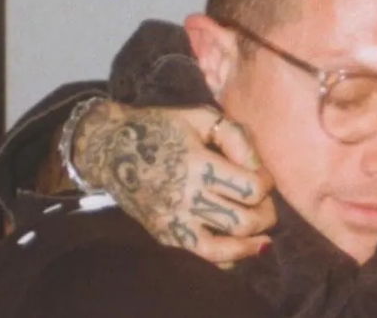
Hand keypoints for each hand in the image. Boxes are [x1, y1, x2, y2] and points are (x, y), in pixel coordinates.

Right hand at [71, 100, 275, 264]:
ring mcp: (173, 220)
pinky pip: (200, 256)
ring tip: (264, 238)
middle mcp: (185, 197)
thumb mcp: (199, 117)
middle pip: (244, 221)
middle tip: (265, 203)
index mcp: (197, 164)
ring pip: (224, 248)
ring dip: (252, 244)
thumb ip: (234, 136)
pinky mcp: (164, 234)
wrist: (109, 147)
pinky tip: (240, 250)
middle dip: (266, 215)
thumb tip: (257, 166)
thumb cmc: (160, 127)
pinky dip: (226, 259)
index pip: (250, 188)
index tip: (263, 175)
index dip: (267, 182)